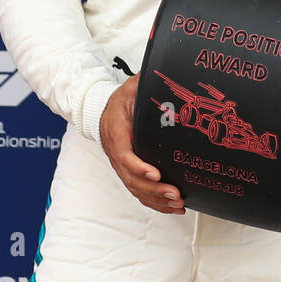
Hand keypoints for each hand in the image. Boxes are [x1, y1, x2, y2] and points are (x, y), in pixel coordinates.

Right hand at [100, 74, 184, 213]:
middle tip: (175, 194)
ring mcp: (122, 166)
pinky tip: (172, 207)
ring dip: (157, 200)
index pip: (126, 156)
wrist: (102, 112)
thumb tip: (162, 74)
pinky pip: (139, 191)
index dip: (140, 167)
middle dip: (154, 189)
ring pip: (136, 189)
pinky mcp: (129, 172)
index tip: (156, 173)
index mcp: (118, 134)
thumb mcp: (130, 88)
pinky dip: (154, 202)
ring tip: (178, 204)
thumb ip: (143, 83)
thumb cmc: (120, 101)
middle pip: (132, 179)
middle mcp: (117, 155)